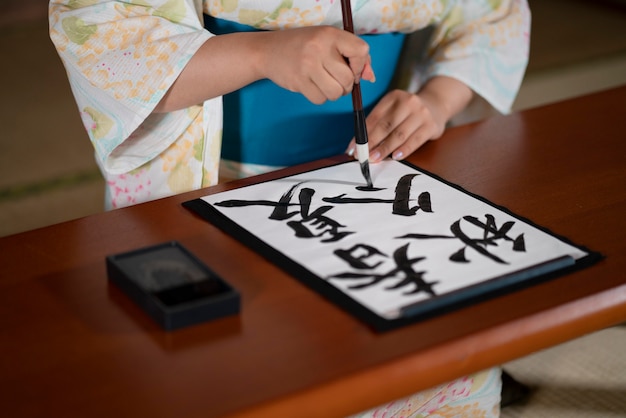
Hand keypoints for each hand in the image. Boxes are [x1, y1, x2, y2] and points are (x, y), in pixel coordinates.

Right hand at [257, 26, 373, 103]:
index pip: (360, 51)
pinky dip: (320, 97)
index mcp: (329, 34)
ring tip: (325, 83)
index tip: (352, 68)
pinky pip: (321, 100)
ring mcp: (307, 66)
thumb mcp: (327, 41)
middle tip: (336, 79)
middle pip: (348, 78)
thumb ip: (351, 55)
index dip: (360, 65)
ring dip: (334, 93)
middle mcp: (319, 48)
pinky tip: (312, 86)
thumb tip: (370, 76)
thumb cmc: (303, 46)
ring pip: (336, 92)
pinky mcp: (298, 82)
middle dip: (347, 84)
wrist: (268, 51)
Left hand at [346, 77, 473, 160]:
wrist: (437, 105)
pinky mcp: (431, 125)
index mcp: (393, 97)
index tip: (352, 148)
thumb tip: (358, 145)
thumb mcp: (393, 110)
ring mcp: (421, 113)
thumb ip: (378, 124)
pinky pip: (415, 140)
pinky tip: (395, 157)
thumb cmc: (408, 112)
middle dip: (371, 143)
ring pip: (399, 134)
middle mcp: (408, 102)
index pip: (374, 117)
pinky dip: (404, 150)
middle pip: (385, 126)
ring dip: (385, 148)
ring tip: (374, 158)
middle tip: (361, 155)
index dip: (361, 134)